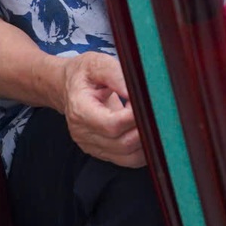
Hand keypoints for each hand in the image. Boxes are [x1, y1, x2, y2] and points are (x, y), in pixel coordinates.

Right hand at [59, 52, 143, 166]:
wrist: (68, 86)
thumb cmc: (84, 74)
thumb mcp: (98, 64)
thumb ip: (117, 75)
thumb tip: (136, 92)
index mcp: (80, 110)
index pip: (111, 125)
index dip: (134, 119)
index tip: (150, 105)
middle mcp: (83, 133)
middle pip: (122, 143)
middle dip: (145, 129)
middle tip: (157, 112)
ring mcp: (91, 146)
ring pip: (128, 157)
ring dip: (146, 141)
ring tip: (151, 120)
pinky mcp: (100, 152)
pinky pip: (127, 160)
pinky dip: (143, 150)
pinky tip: (148, 132)